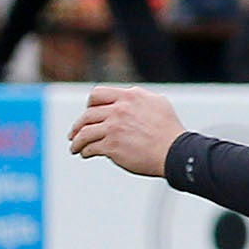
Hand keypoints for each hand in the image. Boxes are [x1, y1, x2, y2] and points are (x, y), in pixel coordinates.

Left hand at [68, 84, 184, 176]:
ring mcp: (114, 127)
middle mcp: (119, 109)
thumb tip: (128, 95)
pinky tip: (85, 154)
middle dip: (77, 125)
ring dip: (77, 141)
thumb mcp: (157, 103)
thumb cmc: (169, 131)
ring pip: (84, 132)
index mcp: (129, 96)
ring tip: (75, 147)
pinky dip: (85, 151)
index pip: (97, 94)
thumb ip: (138, 98)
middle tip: (74, 133)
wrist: (174, 152)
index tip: (88, 113)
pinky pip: (90, 147)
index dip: (90, 105)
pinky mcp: (112, 145)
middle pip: (87, 114)